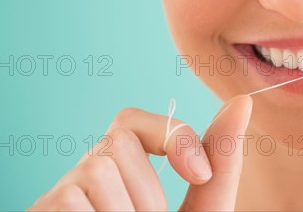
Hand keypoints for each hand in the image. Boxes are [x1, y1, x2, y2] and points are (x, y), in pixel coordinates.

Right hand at [28, 95, 252, 210]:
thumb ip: (220, 163)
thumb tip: (243, 102)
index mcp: (126, 173)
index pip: (131, 121)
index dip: (171, 136)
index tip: (199, 176)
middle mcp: (87, 179)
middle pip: (117, 141)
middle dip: (148, 192)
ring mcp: (59, 199)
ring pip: (97, 169)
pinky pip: (70, 201)